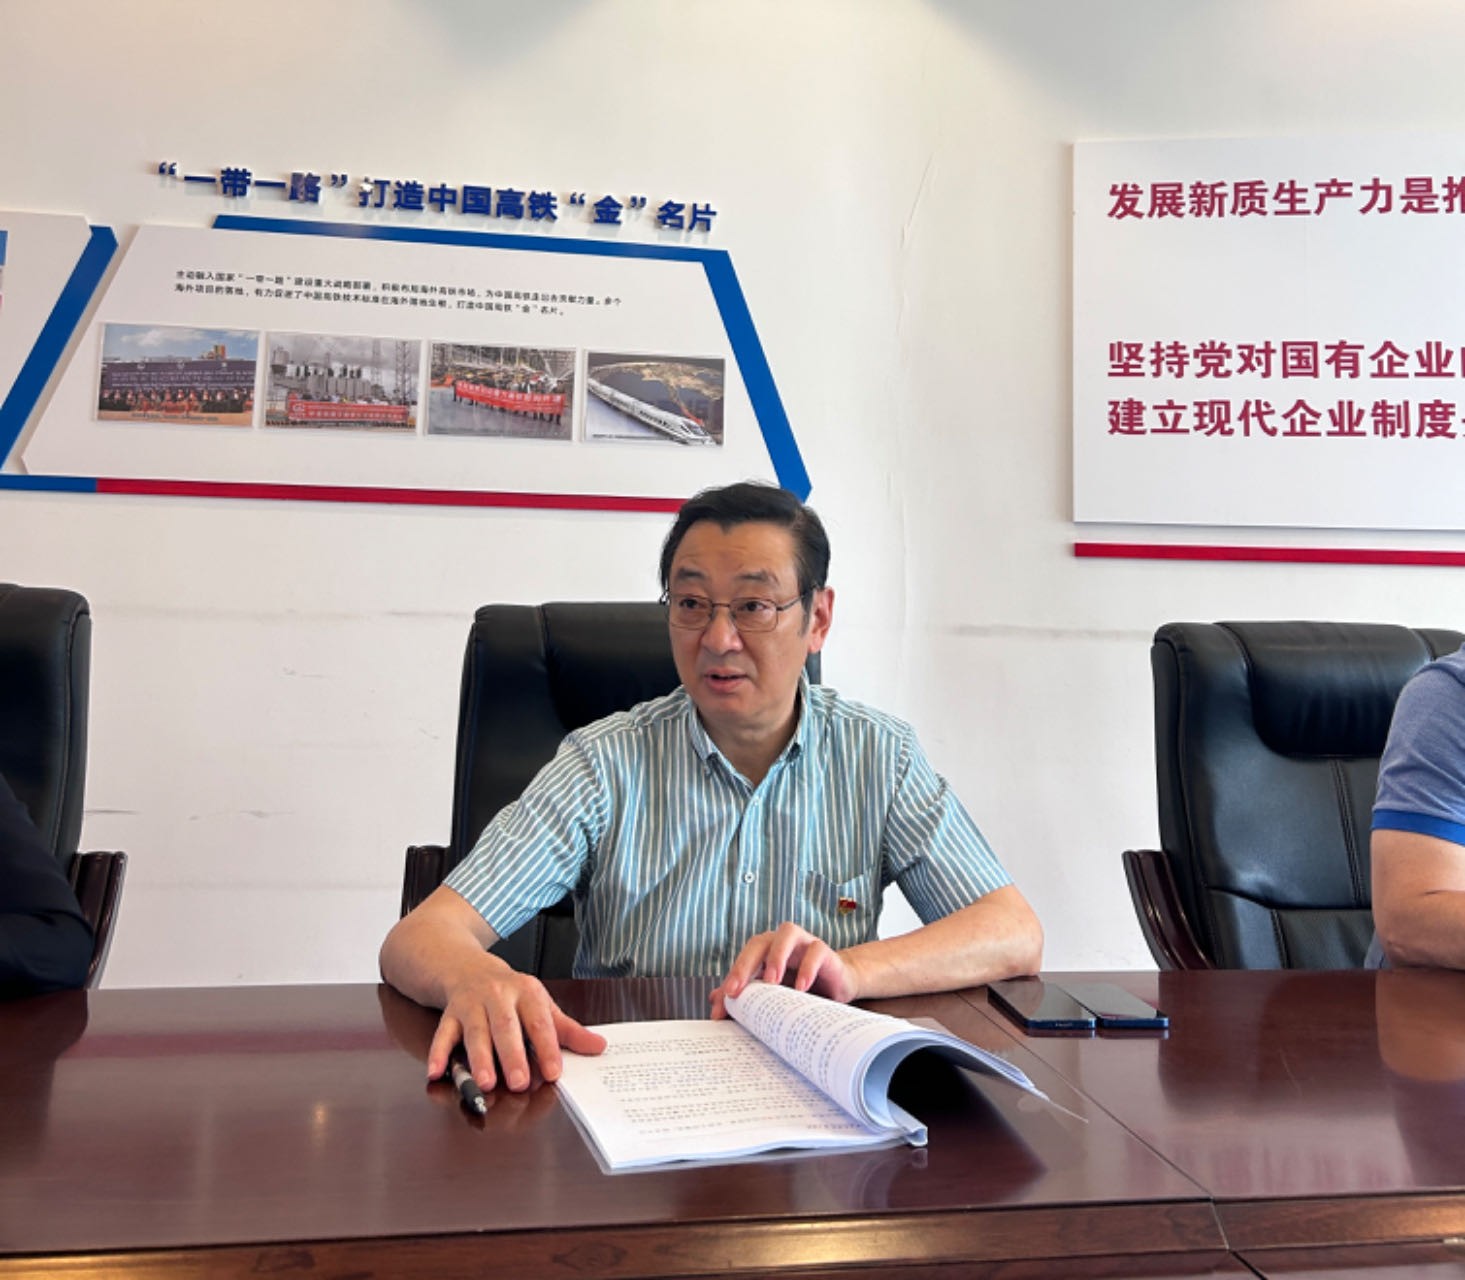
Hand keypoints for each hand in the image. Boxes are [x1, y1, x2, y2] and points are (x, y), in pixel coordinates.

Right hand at [426, 957, 605, 1091]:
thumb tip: (599, 1047)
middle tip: (519, 1082)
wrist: (466, 967)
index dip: (547, 1047)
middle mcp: (498, 995)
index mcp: (526, 992)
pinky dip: (438, 1053)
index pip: (540, 1021)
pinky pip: (442, 1034)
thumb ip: (568, 1030)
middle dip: (512, 1054)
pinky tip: (436, 1072)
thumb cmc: (509, 993)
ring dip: (478, 1057)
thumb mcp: (540, 1005)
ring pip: (475, 1031)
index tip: (554, 1072)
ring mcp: (471, 1004)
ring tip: (484, 1082)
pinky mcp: (449, 1013)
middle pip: (506, 1026)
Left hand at [710, 922, 861, 1017]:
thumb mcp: (772, 995)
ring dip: (776, 956)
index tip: (726, 998)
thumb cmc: (800, 987)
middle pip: (760, 942)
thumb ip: (745, 995)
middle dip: (746, 964)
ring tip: (771, 982)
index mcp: (766, 950)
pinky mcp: (826, 952)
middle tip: (737, 990)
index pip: (745, 956)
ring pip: (787, 934)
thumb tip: (714, 1002)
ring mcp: (804, 942)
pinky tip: (801, 988)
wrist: (837, 985)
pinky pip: (816, 951)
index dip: (733, 974)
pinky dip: (807, 968)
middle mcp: (782, 941)